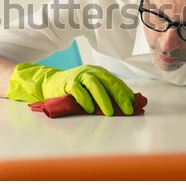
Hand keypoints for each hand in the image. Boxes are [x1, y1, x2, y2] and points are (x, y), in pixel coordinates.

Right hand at [7, 64, 134, 115]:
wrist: (50, 83)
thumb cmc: (74, 88)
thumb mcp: (92, 89)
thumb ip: (105, 93)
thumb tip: (125, 104)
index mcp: (99, 72)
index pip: (116, 81)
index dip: (126, 92)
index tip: (134, 104)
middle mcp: (91, 71)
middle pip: (108, 81)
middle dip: (119, 96)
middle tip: (127, 110)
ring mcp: (79, 76)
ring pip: (94, 85)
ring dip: (103, 99)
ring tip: (109, 113)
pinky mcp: (67, 83)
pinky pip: (78, 90)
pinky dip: (85, 100)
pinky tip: (89, 110)